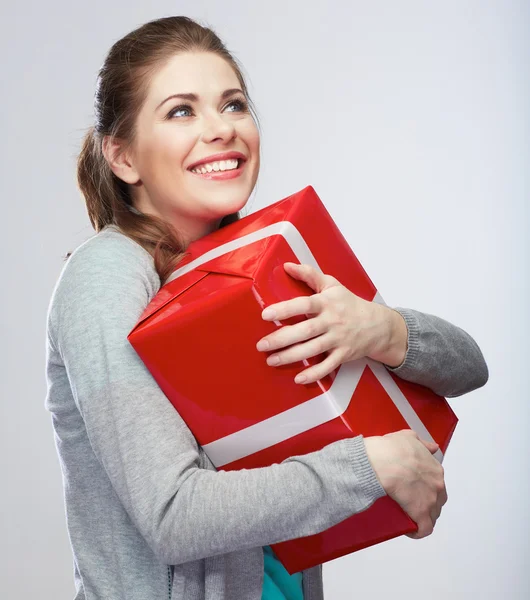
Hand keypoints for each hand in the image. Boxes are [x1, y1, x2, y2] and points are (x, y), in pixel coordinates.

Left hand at [255, 262, 407, 383]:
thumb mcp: (332, 285)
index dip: (285, 310)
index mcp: (327, 303)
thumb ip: (309, 274)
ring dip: (290, 357)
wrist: (378, 325)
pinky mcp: (343, 355)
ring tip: (271, 360)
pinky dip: (314, 374)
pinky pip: (328, 367)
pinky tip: (298, 378)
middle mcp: (332, 321)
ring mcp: (338, 339)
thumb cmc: (350, 303)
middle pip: (305, 331)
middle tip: (261, 344)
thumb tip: (287, 266)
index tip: (266, 315)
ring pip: (312, 350)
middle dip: (281, 339)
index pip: (304, 305)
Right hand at [364, 430, 447, 538]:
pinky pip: (424, 529)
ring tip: (409, 515)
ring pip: (432, 515)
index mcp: (435, 468)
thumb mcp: (409, 437)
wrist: (384, 462)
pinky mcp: (421, 514)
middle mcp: (437, 485)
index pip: (436, 482)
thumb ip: (422, 443)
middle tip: (411, 501)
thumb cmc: (393, 450)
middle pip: (437, 499)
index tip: (416, 487)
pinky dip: (418, 531)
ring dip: (423, 517)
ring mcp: (431, 501)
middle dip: (427, 502)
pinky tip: (410, 530)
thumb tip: (431, 447)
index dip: (426, 486)